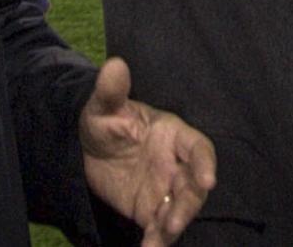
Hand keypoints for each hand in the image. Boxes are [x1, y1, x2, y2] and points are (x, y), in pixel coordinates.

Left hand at [80, 58, 215, 244]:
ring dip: (174, 225)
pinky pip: (158, 227)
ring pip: (179, 208)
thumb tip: (114, 64)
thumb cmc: (102, 121)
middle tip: (174, 223)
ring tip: (158, 241)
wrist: (84, 150)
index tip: (207, 181)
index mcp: (172, 134)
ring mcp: (163, 188)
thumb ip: (111, 90)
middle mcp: (174, 163)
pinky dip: (156, 241)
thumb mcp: (103, 107)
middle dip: (189, 204)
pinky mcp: (148, 210)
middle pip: (193, 185)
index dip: (205, 163)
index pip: (198, 147)